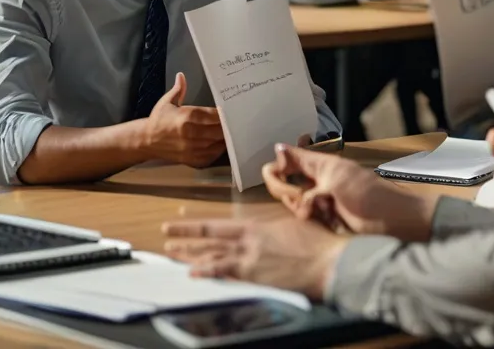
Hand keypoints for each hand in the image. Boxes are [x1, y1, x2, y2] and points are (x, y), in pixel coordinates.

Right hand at [146, 73, 226, 167]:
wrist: (146, 141)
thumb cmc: (158, 120)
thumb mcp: (167, 101)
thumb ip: (179, 89)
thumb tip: (181, 75)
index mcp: (187, 116)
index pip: (215, 115)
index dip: (224, 114)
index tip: (230, 110)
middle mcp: (192, 133)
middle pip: (219, 130)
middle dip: (227, 126)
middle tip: (233, 121)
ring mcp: (193, 149)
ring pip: (218, 143)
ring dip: (225, 137)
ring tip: (230, 131)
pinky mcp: (193, 160)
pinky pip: (212, 155)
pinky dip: (218, 149)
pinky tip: (219, 143)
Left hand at [164, 216, 346, 299]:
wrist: (327, 261)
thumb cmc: (316, 242)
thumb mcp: (292, 224)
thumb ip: (275, 227)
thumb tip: (270, 229)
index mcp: (256, 225)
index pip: (219, 222)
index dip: (197, 222)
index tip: (181, 217)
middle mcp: (247, 239)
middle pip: (209, 237)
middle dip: (186, 236)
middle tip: (167, 233)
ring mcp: (248, 258)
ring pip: (211, 255)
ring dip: (190, 255)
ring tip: (172, 253)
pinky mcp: (253, 276)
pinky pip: (223, 273)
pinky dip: (206, 273)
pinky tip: (192, 273)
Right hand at [262, 144, 433, 240]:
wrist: (393, 221)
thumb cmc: (368, 195)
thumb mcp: (334, 180)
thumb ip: (304, 169)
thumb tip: (277, 149)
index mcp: (320, 164)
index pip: (287, 158)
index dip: (278, 167)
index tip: (278, 179)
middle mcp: (317, 180)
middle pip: (286, 184)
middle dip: (290, 194)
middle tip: (310, 201)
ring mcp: (320, 201)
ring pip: (295, 203)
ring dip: (303, 208)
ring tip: (325, 211)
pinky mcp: (325, 219)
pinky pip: (306, 218)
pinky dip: (311, 219)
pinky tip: (329, 221)